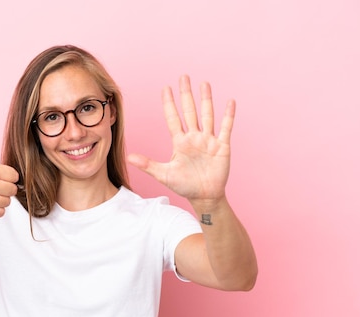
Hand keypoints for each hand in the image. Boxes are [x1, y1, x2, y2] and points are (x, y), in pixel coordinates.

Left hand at [127, 75, 234, 203]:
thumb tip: (129, 157)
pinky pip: (226, 128)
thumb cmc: (184, 186)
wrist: (204, 197)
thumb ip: (148, 164)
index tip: (166, 88)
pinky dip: (228, 115)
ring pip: (207, 115)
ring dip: (206, 100)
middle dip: (186, 94)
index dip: (169, 104)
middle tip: (183, 77)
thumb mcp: (163, 174)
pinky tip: (230, 102)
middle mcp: (194, 137)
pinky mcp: (222, 147)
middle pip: (189, 111)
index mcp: (180, 142)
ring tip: (204, 83)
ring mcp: (208, 140)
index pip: (173, 118)